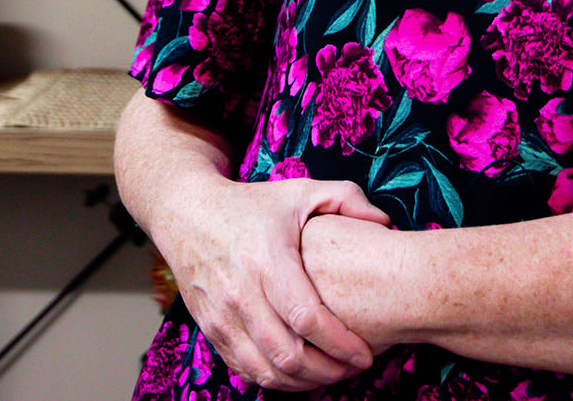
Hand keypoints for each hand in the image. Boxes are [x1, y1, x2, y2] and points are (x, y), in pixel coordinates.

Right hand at [156, 175, 391, 391]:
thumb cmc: (251, 205)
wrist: (188, 212)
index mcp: (267, 259)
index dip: (340, 344)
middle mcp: (240, 291)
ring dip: (303, 382)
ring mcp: (221, 314)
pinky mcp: (210, 328)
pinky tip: (298, 373)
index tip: (365, 354)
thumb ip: (346, 200)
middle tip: (353, 369)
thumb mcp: (299, 191)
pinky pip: (244, 368)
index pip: (307, 318)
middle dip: (328, 371)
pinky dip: (274, 379)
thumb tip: (384, 223)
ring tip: (331, 375)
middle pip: (288, 354)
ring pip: (265, 369)